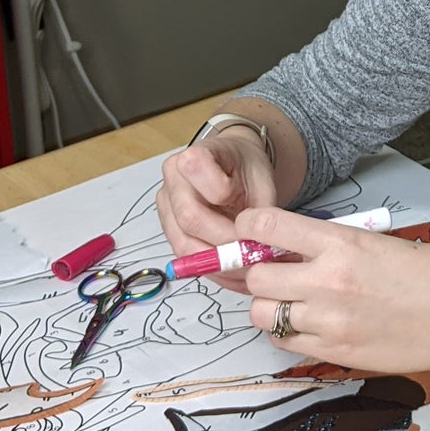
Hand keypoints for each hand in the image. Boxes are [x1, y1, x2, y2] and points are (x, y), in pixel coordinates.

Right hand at [155, 130, 277, 288]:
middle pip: (190, 218)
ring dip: (217, 263)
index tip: (249, 210)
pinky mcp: (168, 226)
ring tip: (246, 272)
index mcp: (195, 155)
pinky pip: (184, 255)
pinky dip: (211, 269)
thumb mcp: (263, 181)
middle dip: (224, 243)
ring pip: (183, 243)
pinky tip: (234, 275)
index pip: (197, 172)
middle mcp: (172, 177)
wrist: (236, 166)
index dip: (223, 194)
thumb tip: (257, 251)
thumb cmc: (248, 170)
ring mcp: (166, 203)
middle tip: (252, 256)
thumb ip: (260, 213)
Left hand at [235, 205, 429, 375]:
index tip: (250, 230)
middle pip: (256, 276)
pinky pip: (285, 343)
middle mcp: (328, 282)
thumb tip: (292, 247)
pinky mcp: (336, 352)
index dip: (249, 226)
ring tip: (292, 300)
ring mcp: (330, 322)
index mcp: (342, 244)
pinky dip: (287, 333)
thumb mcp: (379, 242)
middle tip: (274, 269)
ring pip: (264, 314)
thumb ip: (333, 245)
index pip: (267, 226)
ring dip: (270, 304)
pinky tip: (308, 323)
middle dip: (259, 271)